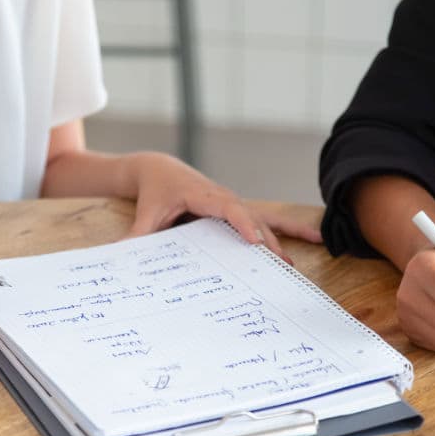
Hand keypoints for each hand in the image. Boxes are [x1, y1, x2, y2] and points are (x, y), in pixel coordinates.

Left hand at [125, 152, 321, 261]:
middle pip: (252, 218)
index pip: (227, 207)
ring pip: (265, 220)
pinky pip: (268, 219)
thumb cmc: (154, 192)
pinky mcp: (239, 210)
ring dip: (285, 238)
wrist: (161, 170)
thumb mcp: (146, 213)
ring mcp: (235, 203)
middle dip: (268, 241)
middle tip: (282, 265)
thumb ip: (137, 236)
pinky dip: (290, 229)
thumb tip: (119, 255)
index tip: (255, 241)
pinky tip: (315, 239)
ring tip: (303, 258)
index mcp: (203, 195)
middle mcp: (224, 197)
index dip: (242, 222)